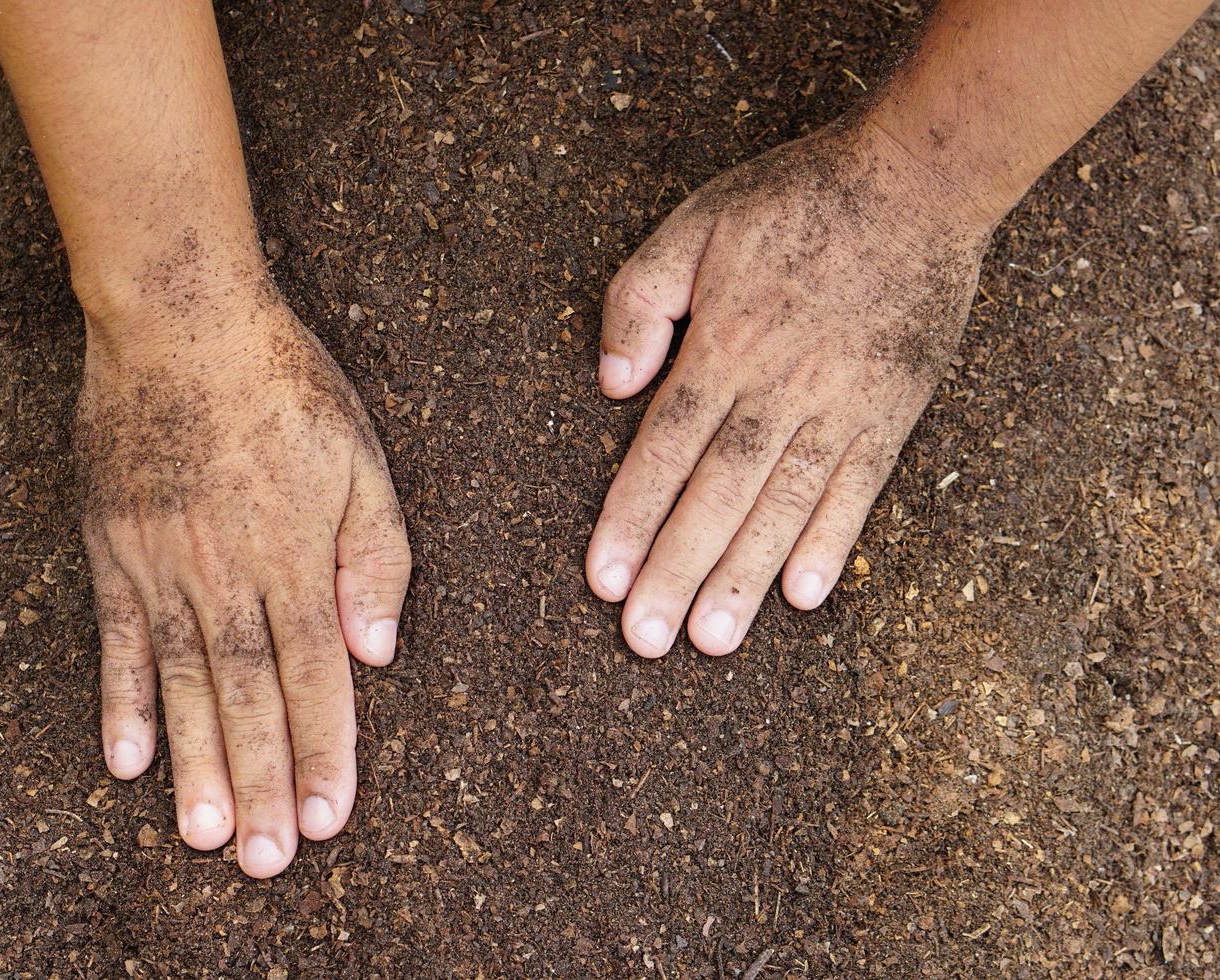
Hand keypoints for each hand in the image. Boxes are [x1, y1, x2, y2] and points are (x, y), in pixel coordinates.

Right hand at [75, 279, 410, 876]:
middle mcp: (226, 574)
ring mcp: (161, 566)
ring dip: (196, 763)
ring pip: (182, 684)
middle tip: (267, 861)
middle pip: (247, 696)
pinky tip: (126, 761)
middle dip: (263, 781)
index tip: (329, 818)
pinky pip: (116, 641)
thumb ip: (373, 555)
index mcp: (294, 555)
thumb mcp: (360, 458)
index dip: (325, 749)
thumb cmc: (284, 385)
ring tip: (206, 835)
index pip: (316, 675)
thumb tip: (375, 649)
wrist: (181, 320)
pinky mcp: (114, 549)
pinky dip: (120, 702)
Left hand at [587, 122, 989, 657]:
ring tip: (714, 641)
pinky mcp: (892, 412)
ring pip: (783, 505)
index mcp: (723, 348)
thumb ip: (641, 301)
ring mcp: (841, 405)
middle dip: (677, 570)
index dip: (632, 519)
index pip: (663, 451)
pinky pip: (859, 487)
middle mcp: (778, 388)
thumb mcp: (693, 225)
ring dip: (745, 576)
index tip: (605, 582)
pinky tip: (805, 595)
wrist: (918, 180)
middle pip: (717, 494)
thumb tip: (613, 384)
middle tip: (646, 641)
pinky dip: (833, 540)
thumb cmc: (795, 201)